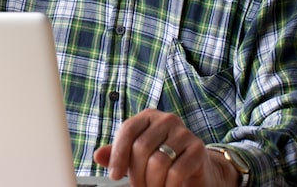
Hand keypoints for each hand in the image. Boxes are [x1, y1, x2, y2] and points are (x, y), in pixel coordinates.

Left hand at [93, 109, 238, 186]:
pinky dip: (168, 186)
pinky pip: (176, 171)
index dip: (118, 155)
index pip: (128, 130)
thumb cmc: (163, 159)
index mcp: (148, 117)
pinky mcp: (198, 149)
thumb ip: (118, 154)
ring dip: (152, 182)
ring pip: (158, 161)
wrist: (196, 169)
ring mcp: (184, 132)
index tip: (114, 176)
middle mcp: (166, 120)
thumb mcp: (137, 156)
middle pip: (142, 147)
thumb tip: (98, 155)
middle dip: (136, 174)